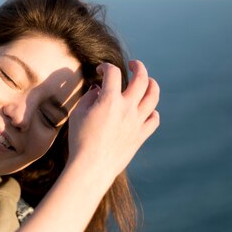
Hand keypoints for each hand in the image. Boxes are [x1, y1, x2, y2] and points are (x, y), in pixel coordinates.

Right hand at [67, 60, 159, 187]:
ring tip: (147, 81)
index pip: (113, 72)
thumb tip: (98, 90)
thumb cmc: (79, 140)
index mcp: (110, 100)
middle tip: (132, 65)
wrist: (91, 167)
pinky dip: (152, 111)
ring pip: (154, 96)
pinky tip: (146, 111)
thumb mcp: (77, 114)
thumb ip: (89, 97)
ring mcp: (137, 122)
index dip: (106, 67)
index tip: (100, 71)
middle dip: (137, 67)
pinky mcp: (140, 136)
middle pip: (141, 78)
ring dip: (152, 84)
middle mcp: (128, 108)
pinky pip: (154, 119)